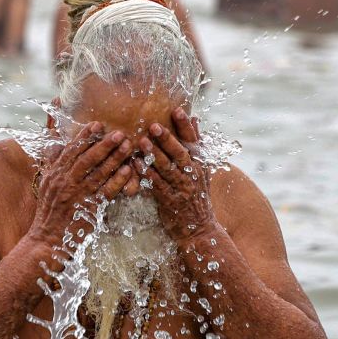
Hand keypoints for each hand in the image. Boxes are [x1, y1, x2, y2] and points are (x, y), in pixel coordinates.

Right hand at [30, 122, 134, 248]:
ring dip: (114, 158)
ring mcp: (78, 195)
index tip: (97, 125)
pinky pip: (106, 192)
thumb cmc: (48, 212)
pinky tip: (128, 171)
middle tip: (119, 133)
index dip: (84, 137)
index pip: (71, 151)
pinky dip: (117, 181)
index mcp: (55, 174)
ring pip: (98, 173)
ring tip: (127, 147)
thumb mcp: (46, 184)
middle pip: (87, 159)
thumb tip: (55, 144)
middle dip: (104, 144)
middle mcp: (65, 182)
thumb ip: (52, 163)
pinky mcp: (89, 209)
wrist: (46, 240)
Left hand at [139, 108, 214, 244]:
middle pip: (180, 154)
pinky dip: (147, 174)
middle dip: (167, 139)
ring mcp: (182, 189)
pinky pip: (157, 185)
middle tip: (154, 125)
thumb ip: (196, 144)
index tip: (177, 110)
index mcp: (200, 164)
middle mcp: (193, 175)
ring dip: (154, 155)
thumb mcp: (202, 168)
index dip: (185, 126)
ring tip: (141, 142)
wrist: (198, 228)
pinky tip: (135, 165)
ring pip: (167, 169)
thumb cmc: (197, 194)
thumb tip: (195, 119)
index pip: (194, 141)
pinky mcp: (170, 201)